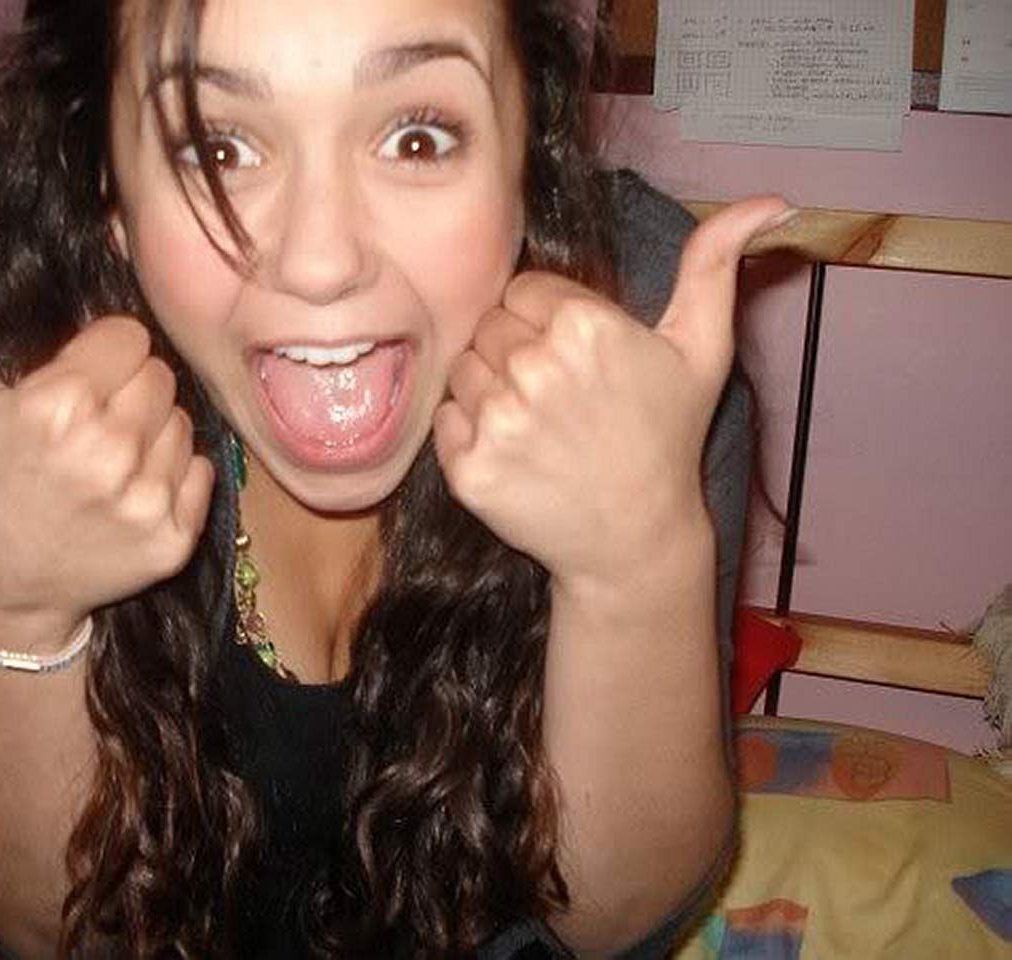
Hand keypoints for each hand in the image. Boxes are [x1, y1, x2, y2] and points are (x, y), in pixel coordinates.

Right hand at [0, 202, 214, 646]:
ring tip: (107, 458)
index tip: (73, 382)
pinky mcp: (175, 538)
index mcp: (58, 406)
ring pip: (184, 420)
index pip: (129, 336)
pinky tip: (131, 491)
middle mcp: (110, 454)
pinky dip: (176, 476)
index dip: (100, 354)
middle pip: (160, 375)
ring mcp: (146, 501)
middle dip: (128, 390)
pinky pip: (205, 470)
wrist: (3, 583)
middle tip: (89, 422)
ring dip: (153, 431)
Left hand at [433, 196, 790, 592]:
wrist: (635, 539)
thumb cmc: (666, 437)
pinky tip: (512, 451)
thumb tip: (769, 200)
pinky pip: (443, 419)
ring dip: (488, 390)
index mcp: (583, 325)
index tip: (574, 356)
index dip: (545, 319)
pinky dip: (466, 432)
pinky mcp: (468, 468)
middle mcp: (534, 368)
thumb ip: (714, 264)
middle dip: (516, 351)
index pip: (522, 289)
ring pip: (462, 369)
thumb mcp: (702, 348)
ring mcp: (497, 421)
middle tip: (556, 395)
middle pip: (489, 326)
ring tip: (535, 424)